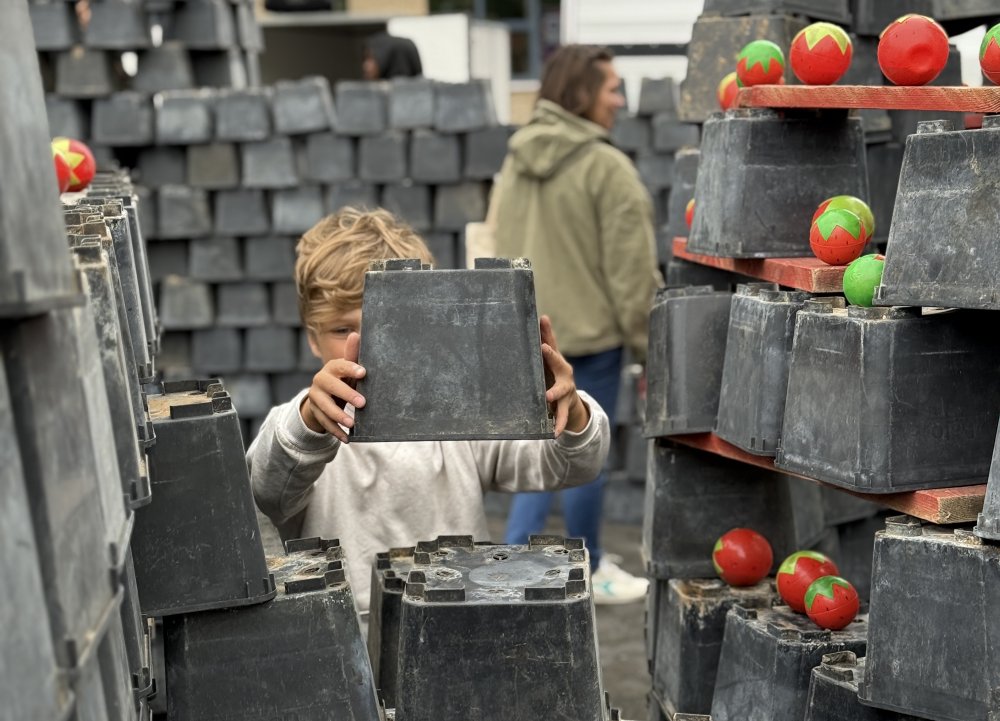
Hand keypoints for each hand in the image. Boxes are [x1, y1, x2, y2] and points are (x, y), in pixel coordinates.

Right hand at [300, 332, 365, 442]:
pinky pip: (324, 423)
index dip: (350, 368)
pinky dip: (335, 431)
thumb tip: (356, 334)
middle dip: (346, 394)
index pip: (340, 365)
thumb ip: (353, 355)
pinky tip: (346, 437)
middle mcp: (320, 381)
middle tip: (362, 403)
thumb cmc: (343, 380)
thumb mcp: (348, 370)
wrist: (324, 397)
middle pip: (330, 386)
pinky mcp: (315, 412)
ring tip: (352, 423)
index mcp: (331, 368)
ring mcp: (316, 398)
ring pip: (325, 407)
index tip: (363, 373)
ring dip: (339, 416)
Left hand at [539, 315, 589, 435]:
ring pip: (561, 395)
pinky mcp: (563, 408)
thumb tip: (542, 316)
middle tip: (545, 361)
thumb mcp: (551, 357)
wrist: (568, 397)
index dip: (549, 346)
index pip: (553, 352)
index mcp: (559, 364)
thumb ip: (546, 338)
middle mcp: (565, 377)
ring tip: (548, 399)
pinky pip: (561, 417)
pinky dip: (557, 425)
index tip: (542, 344)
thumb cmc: (554, 372)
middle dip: (553, 365)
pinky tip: (553, 433)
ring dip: (555, 397)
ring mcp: (566, 393)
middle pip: (561, 371)